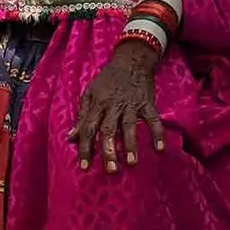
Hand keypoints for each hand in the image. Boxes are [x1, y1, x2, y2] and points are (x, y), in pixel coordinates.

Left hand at [69, 42, 165, 174]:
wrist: (131, 59)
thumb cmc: (107, 79)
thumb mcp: (90, 93)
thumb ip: (81, 116)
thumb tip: (70, 138)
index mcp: (98, 104)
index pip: (89, 128)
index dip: (86, 148)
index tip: (84, 167)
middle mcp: (113, 105)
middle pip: (109, 129)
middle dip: (109, 150)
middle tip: (110, 170)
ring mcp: (131, 104)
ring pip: (130, 125)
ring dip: (131, 144)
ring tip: (131, 162)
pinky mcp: (147, 102)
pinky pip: (153, 119)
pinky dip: (157, 133)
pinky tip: (159, 149)